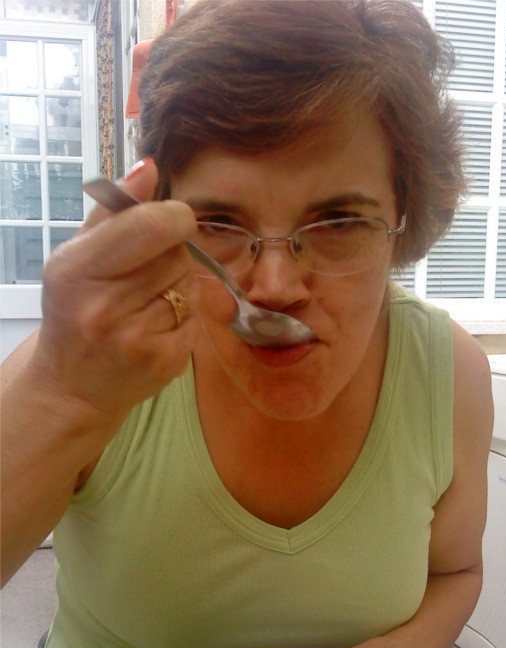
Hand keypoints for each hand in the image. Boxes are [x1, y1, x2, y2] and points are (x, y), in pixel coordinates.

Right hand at [32, 158, 202, 421]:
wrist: (74, 385)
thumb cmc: (75, 312)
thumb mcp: (77, 257)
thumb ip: (114, 212)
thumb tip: (150, 167)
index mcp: (77, 271)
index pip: (150, 225)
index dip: (174, 216)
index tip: (171, 221)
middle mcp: (104, 307)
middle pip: (176, 254)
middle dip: (171, 254)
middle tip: (146, 273)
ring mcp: (137, 339)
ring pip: (190, 284)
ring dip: (179, 284)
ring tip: (146, 301)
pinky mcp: (166, 361)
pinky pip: (197, 317)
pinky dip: (184, 316)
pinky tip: (155, 326)